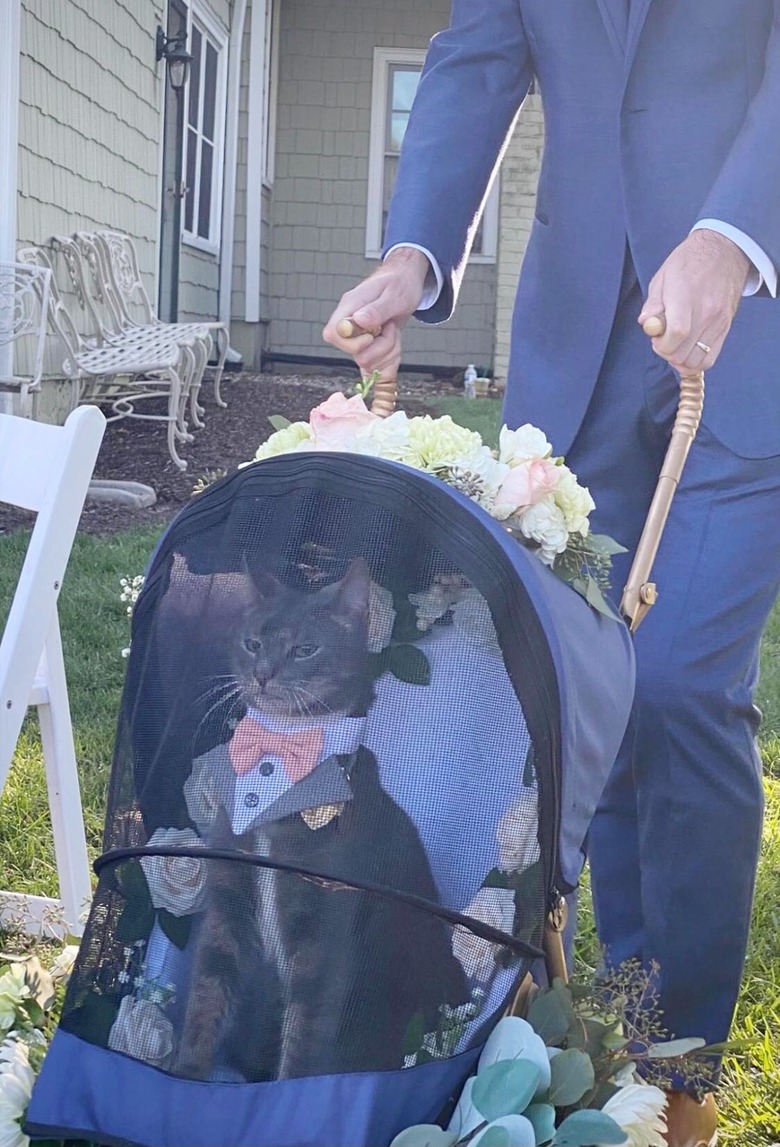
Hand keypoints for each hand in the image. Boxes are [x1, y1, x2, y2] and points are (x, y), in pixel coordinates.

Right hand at [323, 247, 429, 378]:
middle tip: (390, 328)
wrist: (406, 281)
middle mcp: (351, 324)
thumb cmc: (400, 283)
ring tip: (393, 331)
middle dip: (379, 348)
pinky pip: (375, 364)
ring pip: (367, 361)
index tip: (373, 334)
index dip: (353, 343)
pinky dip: (389, 360)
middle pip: (353, 353)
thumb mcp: (395, 294)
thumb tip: (358, 320)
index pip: (333, 334)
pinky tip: (394, 343)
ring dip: (388, 352)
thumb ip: (377, 309)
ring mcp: (359, 336)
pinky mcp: (368, 346)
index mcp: (350, 307)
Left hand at [638, 228, 750, 371]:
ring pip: (696, 361)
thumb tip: (648, 325)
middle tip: (663, 338)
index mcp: (686, 296)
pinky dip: (695, 361)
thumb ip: (653, 305)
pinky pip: (710, 358)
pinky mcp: (726, 328)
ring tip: (675, 343)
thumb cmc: (688, 263)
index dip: (661, 344)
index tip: (656, 337)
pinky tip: (686, 350)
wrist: (724, 252)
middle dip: (667, 352)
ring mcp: (718, 322)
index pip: (677, 333)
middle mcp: (706, 312)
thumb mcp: (662, 277)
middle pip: (683, 353)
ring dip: (680, 359)